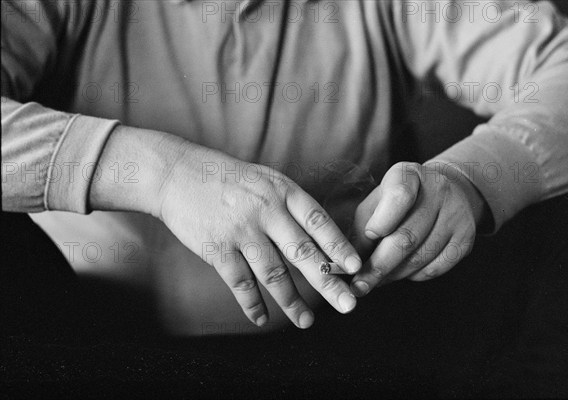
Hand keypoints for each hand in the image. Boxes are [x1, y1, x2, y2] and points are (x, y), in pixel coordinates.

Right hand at [157, 145, 361, 328]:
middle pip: (303, 253)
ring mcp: (241, 230)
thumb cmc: (229, 180)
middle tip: (347, 305)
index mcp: (283, 192)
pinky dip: (252, 304)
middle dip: (328, 282)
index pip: (318, 222)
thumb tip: (321, 240)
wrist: (178, 174)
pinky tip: (261, 319)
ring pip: (274, 273)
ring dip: (292, 301)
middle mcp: (266, 210)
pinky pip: (240, 283)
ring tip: (306, 321)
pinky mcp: (217, 248)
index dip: (339, 246)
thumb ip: (291, 207)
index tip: (356, 268)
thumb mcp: (266, 181)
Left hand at [350, 162, 485, 295]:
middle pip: (407, 236)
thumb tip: (351, 262)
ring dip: (394, 275)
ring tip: (376, 281)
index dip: (382, 221)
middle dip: (379, 266)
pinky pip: (436, 268)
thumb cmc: (398, 201)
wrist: (443, 192)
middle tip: (360, 285)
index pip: (399, 196)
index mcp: (409, 175)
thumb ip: (362, 227)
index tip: (369, 237)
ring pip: (421, 256)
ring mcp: (456, 214)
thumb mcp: (377, 202)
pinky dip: (414, 275)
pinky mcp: (466, 237)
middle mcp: (438, 190)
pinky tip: (401, 273)